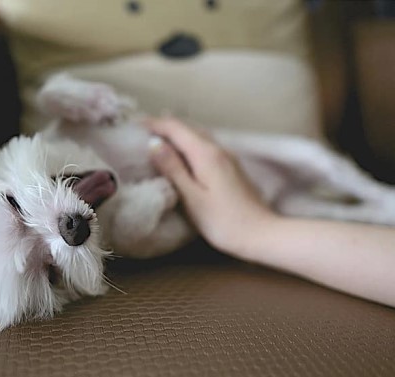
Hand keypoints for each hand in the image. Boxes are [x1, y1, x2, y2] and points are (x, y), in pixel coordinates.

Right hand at [146, 117, 274, 255]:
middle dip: (163, 126)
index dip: (153, 124)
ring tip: (156, 140)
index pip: (176, 127)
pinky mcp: (231, 168)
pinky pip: (205, 146)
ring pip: (198, 135)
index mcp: (206, 153)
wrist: (261, 235)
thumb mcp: (192, 197)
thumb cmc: (223, 221)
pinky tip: (181, 155)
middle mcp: (218, 149)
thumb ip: (173, 169)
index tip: (133, 126)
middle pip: (187, 127)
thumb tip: (154, 144)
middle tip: (140, 132)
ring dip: (177, 134)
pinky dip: (188, 144)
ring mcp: (227, 157)